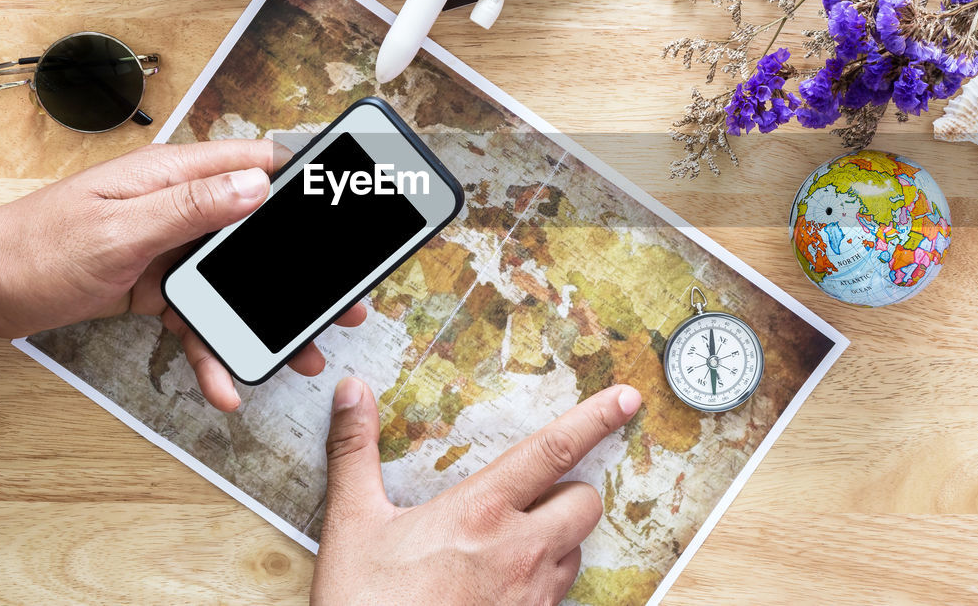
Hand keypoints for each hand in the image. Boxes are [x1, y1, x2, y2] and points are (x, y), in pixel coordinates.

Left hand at [0, 140, 365, 409]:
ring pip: (229, 281)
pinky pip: (194, 315)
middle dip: (295, 270)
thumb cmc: (35, 248)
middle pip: (251, 233)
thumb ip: (188, 208)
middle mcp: (174, 206)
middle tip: (340, 302)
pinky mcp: (152, 284)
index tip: (338, 206)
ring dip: (261, 318)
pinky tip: (223, 380)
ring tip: (300, 352)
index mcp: (169, 176)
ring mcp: (165, 247)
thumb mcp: (118, 229)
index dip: (298, 182)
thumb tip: (255, 185)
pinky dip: (209, 346)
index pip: (249, 164)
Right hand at [311, 378, 641, 604]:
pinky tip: (502, 585)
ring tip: (508, 543)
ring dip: (556, 539)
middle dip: (569, 492)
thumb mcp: (352, 523)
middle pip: (585, 503)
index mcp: (480, 512)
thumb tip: (353, 393)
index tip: (626, 399)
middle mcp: (519, 552)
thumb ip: (355, 452)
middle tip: (528, 497)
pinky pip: (559, 596)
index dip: (594, 419)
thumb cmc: (364, 605)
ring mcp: (532, 598)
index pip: (552, 451)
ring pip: (575, 551)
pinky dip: (542, 582)